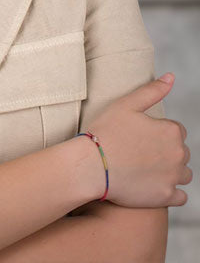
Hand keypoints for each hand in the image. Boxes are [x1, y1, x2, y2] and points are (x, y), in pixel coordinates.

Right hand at [87, 73, 191, 207]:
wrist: (91, 165)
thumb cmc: (105, 132)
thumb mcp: (126, 104)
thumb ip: (152, 90)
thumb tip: (171, 77)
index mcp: (171, 130)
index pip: (175, 130)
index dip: (156, 131)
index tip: (138, 135)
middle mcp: (179, 154)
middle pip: (181, 152)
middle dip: (165, 151)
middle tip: (138, 151)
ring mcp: (174, 177)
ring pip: (183, 173)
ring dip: (170, 171)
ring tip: (144, 168)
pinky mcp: (167, 196)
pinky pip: (180, 196)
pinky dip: (169, 191)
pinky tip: (151, 184)